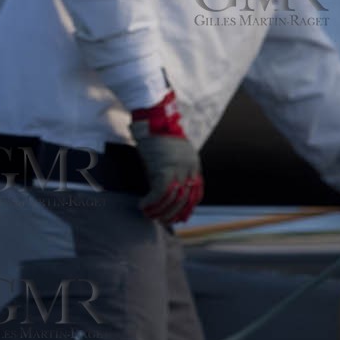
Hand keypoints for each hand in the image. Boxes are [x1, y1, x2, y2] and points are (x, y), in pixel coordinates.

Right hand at [130, 91, 202, 226]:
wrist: (152, 118)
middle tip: (161, 220)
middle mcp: (190, 168)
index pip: (196, 193)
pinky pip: (160, 193)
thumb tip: (164, 188)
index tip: (178, 217)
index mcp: (194, 165)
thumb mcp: (169, 154)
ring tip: (148, 214)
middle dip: (173, 213)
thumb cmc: (157, 134)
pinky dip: (151, 202)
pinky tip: (142, 205)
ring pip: (172, 199)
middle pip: (186, 199)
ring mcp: (178, 169)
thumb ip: (172, 169)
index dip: (187, 208)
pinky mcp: (164, 168)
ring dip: (159, 210)